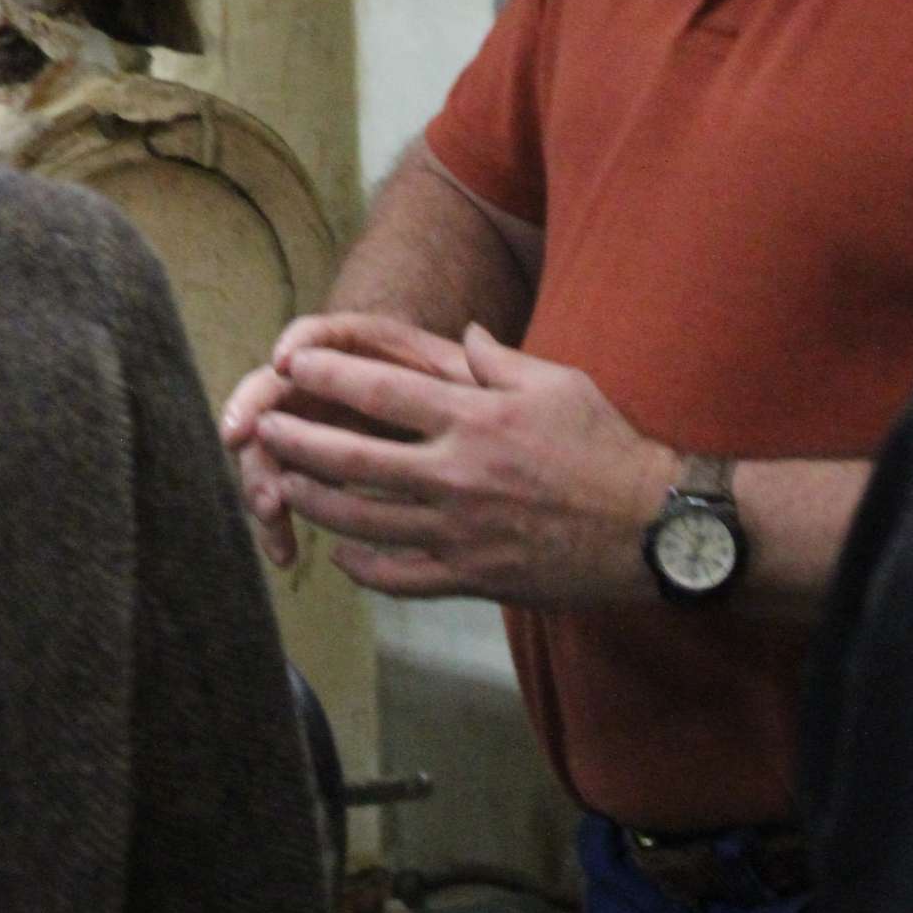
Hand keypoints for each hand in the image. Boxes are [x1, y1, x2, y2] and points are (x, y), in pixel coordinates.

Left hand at [252, 323, 676, 608]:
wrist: (649, 527)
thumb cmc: (606, 446)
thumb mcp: (558, 382)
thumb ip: (498, 360)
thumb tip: (463, 334)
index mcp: (475, 419)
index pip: (380, 392)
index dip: (326, 375)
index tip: (289, 364)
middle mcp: (457, 475)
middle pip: (353, 459)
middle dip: (298, 442)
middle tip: (262, 430)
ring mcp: (460, 531)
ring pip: (363, 521)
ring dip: (315, 502)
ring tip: (283, 487)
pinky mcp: (472, 576)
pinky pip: (399, 578)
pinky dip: (362, 567)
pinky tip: (341, 554)